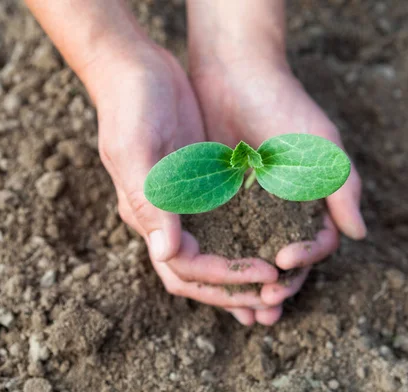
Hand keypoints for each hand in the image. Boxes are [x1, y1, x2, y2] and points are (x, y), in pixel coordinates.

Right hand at [88, 46, 278, 312]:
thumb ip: (150, 202)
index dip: (223, 277)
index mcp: (147, 215)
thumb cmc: (130, 106)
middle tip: (273, 305)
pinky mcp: (204, 183)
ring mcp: (187, 201)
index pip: (185, 265)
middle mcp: (167, 217)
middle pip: (201, 271)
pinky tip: (276, 245)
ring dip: (243, 275)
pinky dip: (248, 239)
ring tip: (277, 290)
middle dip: (236, 290)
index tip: (263, 274)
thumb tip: (168, 253)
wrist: (137, 70)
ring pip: (218, 252)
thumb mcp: (136, 150)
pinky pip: (229, 221)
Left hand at [191, 57, 366, 324]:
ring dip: (250, 287)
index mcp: (313, 201)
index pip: (317, 243)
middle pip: (285, 261)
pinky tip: (213, 281)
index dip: (305, 258)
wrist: (236, 74)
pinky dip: (221, 263)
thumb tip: (358, 234)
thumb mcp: (320, 146)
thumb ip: (341, 187)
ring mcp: (252, 209)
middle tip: (266, 307)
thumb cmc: (284, 106)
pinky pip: (221, 240)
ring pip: (253, 259)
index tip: (284, 261)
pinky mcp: (220, 203)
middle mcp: (284, 211)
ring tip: (244, 312)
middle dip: (279, 287)